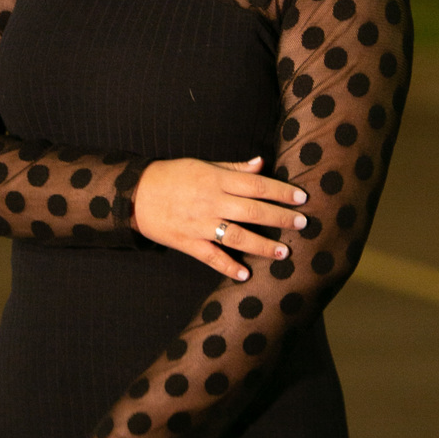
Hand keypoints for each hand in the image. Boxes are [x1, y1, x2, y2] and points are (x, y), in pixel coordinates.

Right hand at [131, 154, 307, 279]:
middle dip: (280, 218)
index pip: (256, 184)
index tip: (301, 198)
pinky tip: (246, 275)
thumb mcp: (202, 164)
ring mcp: (200, 224)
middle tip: (302, 224)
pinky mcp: (188, 243)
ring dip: (262, 245)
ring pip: (237, 236)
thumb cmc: (173, 175)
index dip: (280, 191)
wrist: (136, 194)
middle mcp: (211, 202)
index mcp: (216, 179)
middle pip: (252, 211)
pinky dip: (228, 267)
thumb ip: (233, 167)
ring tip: (284, 252)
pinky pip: (212, 257)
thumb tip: (261, 163)